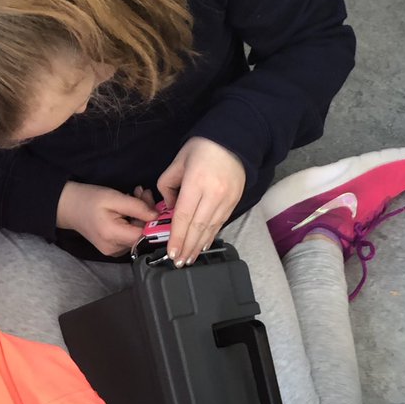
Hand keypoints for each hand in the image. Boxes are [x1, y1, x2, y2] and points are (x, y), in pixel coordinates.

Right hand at [56, 182, 156, 255]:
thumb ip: (137, 207)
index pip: (145, 234)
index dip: (152, 219)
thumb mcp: (114, 197)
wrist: (69, 207)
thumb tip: (157, 216)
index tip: (151, 200)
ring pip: (137, 235)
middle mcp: (115, 249)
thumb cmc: (89, 199)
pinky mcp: (114, 249)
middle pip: (141, 235)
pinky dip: (133, 222)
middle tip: (143, 193)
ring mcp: (114, 252)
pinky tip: (128, 209)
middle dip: (146, 214)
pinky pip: (129, 237)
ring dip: (140, 216)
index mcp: (113, 236)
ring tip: (135, 196)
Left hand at [158, 137, 245, 264]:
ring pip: (210, 228)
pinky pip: (220, 223)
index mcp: (196, 182)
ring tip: (189, 259)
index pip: (184, 216)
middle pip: (197, 227)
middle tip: (179, 262)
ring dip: (198, 246)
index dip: (177, 237)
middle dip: (187, 247)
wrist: (236, 140)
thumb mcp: (179, 161)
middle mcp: (213, 194)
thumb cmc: (203, 147)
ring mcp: (226, 200)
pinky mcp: (234, 202)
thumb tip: (169, 207)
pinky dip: (210, 236)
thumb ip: (168, 184)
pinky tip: (202, 246)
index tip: (172, 252)